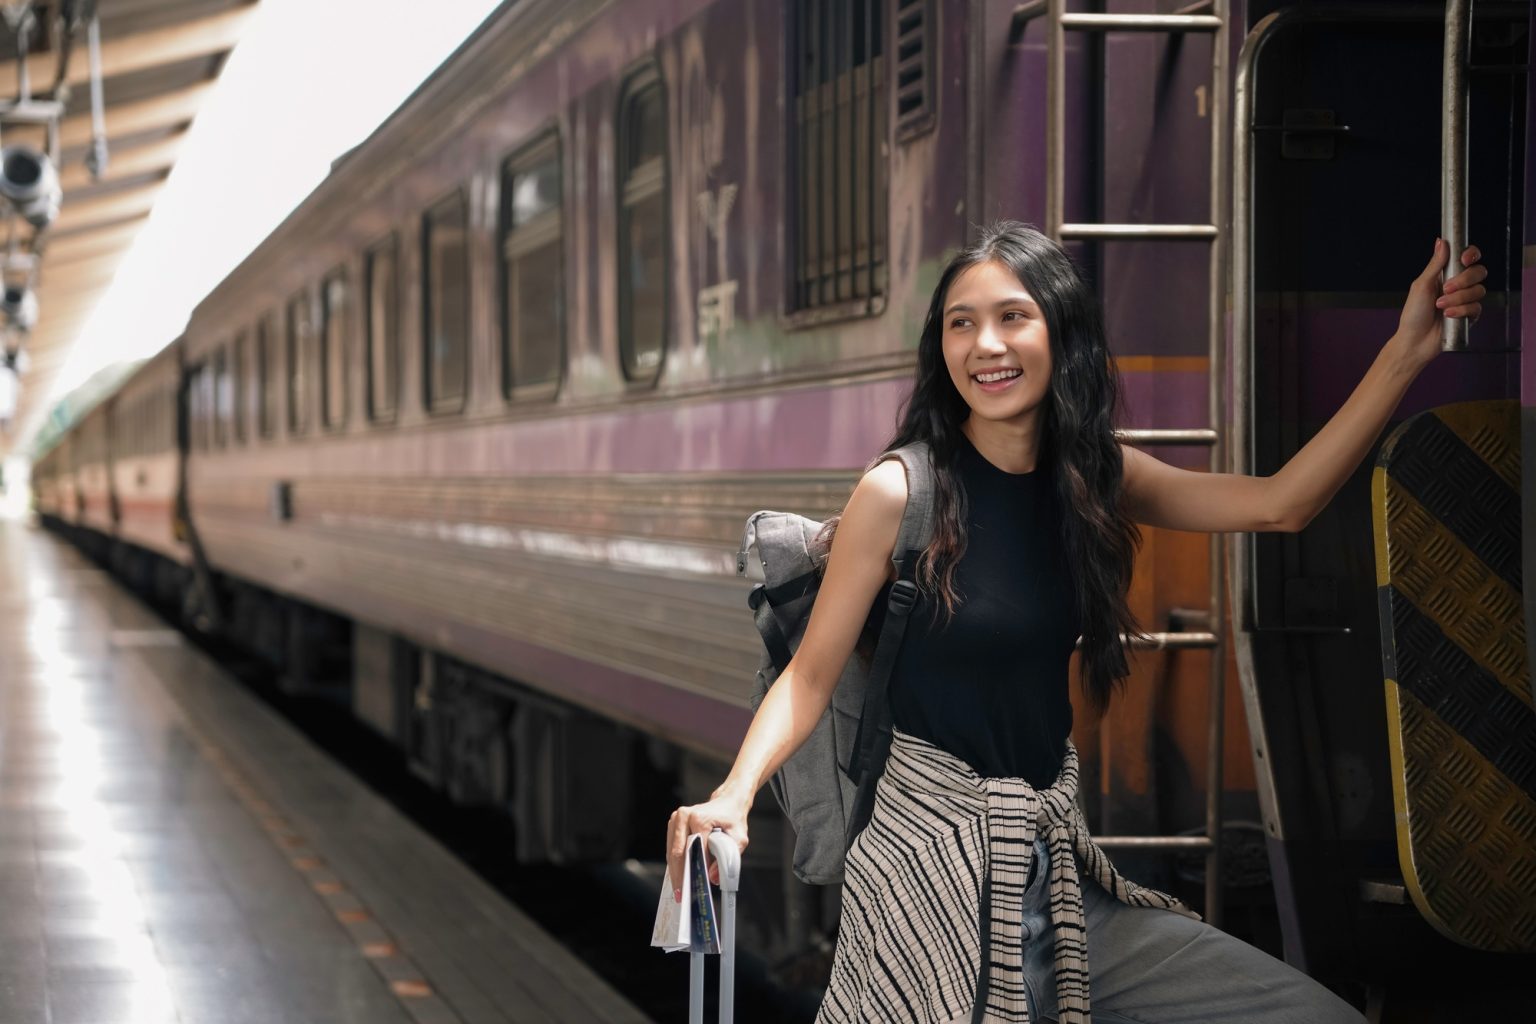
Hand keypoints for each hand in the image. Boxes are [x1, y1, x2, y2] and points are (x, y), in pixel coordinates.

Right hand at [667, 791, 749, 901]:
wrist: (728, 802)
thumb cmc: (733, 819)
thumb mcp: (739, 838)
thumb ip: (730, 857)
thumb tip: (713, 877)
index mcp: (700, 818)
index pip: (695, 849)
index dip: (696, 869)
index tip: (696, 887)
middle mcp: (684, 815)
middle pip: (678, 852)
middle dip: (680, 875)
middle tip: (682, 895)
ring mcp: (676, 818)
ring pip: (672, 851)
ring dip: (675, 871)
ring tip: (679, 891)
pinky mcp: (673, 823)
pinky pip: (672, 847)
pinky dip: (675, 863)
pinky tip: (679, 877)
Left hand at [1396, 238, 1486, 368]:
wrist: (1414, 341)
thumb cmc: (1413, 314)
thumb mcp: (1421, 285)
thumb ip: (1434, 264)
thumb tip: (1441, 241)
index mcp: (1446, 274)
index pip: (1468, 258)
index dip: (1471, 255)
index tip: (1464, 259)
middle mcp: (1459, 285)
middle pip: (1479, 272)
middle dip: (1464, 280)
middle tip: (1445, 289)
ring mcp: (1466, 300)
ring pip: (1479, 290)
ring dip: (1458, 298)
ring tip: (1440, 306)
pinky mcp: (1470, 315)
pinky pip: (1477, 307)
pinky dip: (1461, 311)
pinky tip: (1448, 316)